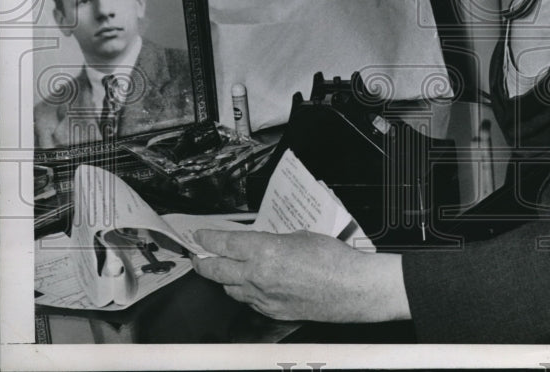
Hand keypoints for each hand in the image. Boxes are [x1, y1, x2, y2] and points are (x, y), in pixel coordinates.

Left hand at [191, 229, 409, 322]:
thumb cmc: (333, 260)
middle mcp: (258, 277)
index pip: (224, 245)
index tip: (199, 236)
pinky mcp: (272, 312)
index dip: (207, 239)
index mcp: (265, 251)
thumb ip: (276, 241)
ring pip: (229, 289)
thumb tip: (265, 243)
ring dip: (224, 278)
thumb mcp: (301, 236)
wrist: (351, 289)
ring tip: (223, 270)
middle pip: (216, 271)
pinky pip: (248, 301)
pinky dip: (244, 292)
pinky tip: (250, 285)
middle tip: (198, 256)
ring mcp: (263, 298)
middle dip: (203, 263)